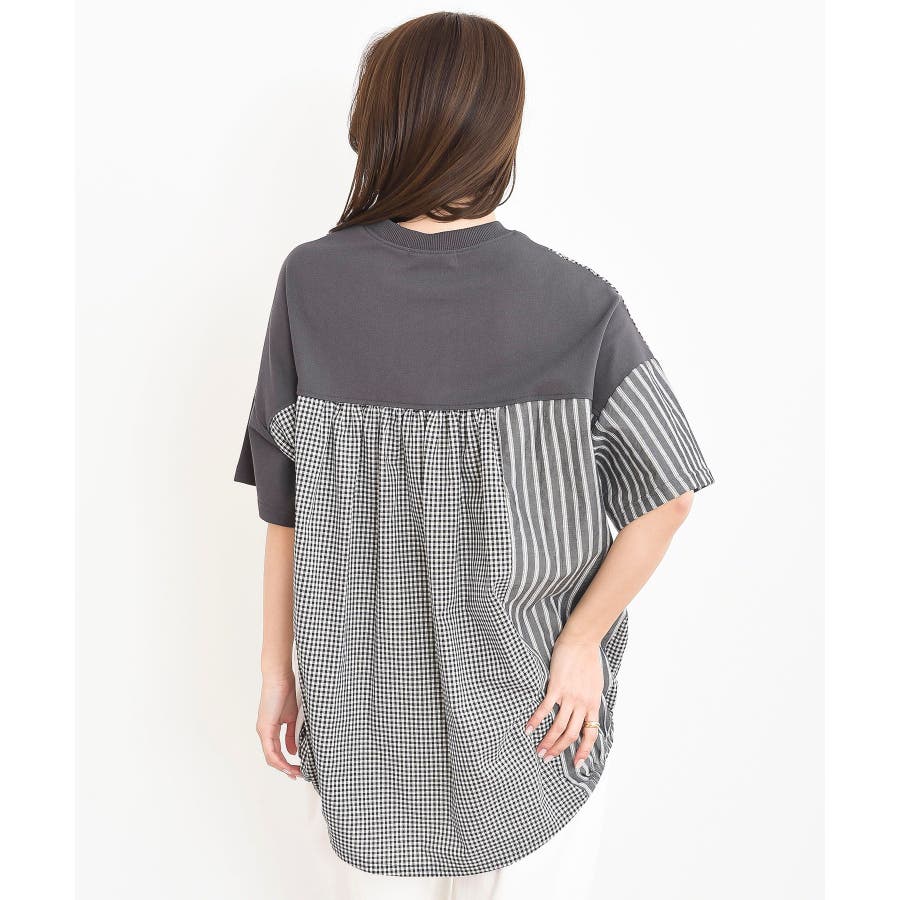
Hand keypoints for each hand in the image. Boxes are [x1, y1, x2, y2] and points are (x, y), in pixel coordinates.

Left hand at [256, 674, 302, 778]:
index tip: (297, 769)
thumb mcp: (292, 717)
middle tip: (298, 775)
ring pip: (270, 757)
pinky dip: (279, 759)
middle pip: (272, 758)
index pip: (276, 752)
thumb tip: (293, 751)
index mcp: (270, 729)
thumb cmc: (286, 692)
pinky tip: (287, 764)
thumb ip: (291, 734)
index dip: (286, 763)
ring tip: (295, 772)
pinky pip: (270, 750)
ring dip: (283, 767)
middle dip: (286, 769)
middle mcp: (264, 732)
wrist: (280, 678)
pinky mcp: (265, 728)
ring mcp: (263, 731)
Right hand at [525, 634, 603, 766]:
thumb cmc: (588, 659)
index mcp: (592, 704)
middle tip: (547, 758)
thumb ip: (589, 699)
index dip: (583, 751)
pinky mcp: (557, 687)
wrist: (582, 641)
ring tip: (538, 751)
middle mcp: (582, 703)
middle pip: (571, 734)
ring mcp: (569, 696)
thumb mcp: (596, 684)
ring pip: (559, 726)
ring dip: (548, 741)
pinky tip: (528, 729)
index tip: (576, 764)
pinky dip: (536, 720)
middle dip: (559, 749)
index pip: (590, 734)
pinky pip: (545, 709)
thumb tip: (585, 711)